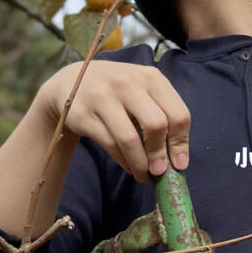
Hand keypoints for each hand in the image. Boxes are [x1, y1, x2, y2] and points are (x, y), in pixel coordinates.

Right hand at [41, 60, 190, 182]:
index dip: (180, 143)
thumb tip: (177, 159)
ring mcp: (103, 97)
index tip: (179, 164)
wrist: (70, 82)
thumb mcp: (142, 92)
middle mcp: (128, 83)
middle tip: (159, 172)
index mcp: (150, 77)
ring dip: (140, 164)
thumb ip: (161, 115)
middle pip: (156, 124)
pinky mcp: (84, 114)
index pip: (178, 113)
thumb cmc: (117, 92)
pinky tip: (129, 166)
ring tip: (143, 175)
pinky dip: (123, 161)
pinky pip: (110, 144)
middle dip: (160, 155)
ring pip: (130, 139)